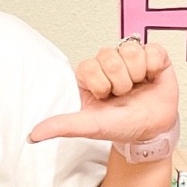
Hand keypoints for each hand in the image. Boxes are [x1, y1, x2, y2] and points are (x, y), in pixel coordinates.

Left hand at [28, 37, 178, 146]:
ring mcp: (131, 57)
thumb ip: (62, 126)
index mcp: (89, 74)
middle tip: (124, 96)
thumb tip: (32, 135)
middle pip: (110, 58)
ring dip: (137, 76)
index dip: (101, 85)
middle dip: (120, 83)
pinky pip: (152, 50)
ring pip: (130, 52)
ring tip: (138, 88)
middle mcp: (108, 62)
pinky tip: (151, 78)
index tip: (105, 99)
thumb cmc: (121, 125)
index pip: (88, 66)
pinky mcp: (153, 55)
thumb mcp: (91, 126)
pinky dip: (154, 68)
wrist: (152, 130)